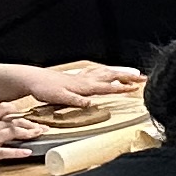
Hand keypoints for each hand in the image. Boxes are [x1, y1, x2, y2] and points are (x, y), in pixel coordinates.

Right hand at [0, 100, 47, 171]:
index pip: (2, 109)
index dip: (15, 110)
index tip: (25, 113)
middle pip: (13, 122)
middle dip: (29, 124)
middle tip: (41, 127)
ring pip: (13, 133)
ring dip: (28, 133)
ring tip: (40, 134)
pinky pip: (6, 152)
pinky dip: (18, 152)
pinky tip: (28, 152)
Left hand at [14, 61, 141, 106]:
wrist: (32, 79)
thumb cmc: (45, 89)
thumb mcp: (59, 97)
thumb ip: (76, 100)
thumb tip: (91, 104)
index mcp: (84, 86)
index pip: (108, 87)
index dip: (123, 88)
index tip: (136, 88)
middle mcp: (85, 80)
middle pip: (111, 76)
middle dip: (128, 77)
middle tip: (143, 78)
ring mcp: (81, 77)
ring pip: (105, 72)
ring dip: (119, 73)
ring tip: (131, 74)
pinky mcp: (76, 77)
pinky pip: (96, 72)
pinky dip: (105, 71)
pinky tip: (106, 72)